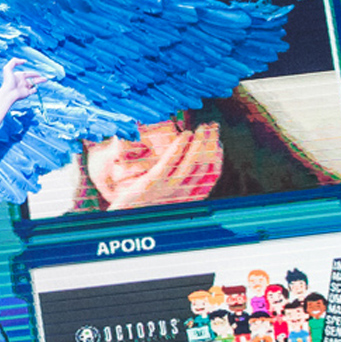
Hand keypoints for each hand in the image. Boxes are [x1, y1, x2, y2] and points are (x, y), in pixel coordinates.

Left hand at [0, 58, 46, 102]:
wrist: (8, 93)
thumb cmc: (8, 81)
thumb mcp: (8, 68)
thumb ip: (14, 61)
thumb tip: (24, 61)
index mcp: (19, 76)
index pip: (28, 74)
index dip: (33, 73)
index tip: (38, 74)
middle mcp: (22, 82)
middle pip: (33, 80)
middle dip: (39, 78)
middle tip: (45, 78)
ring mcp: (25, 88)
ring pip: (34, 84)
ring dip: (40, 82)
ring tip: (45, 80)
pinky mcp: (27, 93)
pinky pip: (33, 91)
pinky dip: (35, 89)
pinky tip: (36, 87)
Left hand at [104, 122, 222, 209]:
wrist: (121, 216)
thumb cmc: (144, 202)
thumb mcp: (165, 189)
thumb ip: (178, 177)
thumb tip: (191, 157)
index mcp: (188, 197)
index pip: (211, 175)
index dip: (217, 156)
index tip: (219, 140)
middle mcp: (181, 195)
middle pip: (203, 166)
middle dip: (210, 144)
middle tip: (212, 125)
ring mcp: (166, 189)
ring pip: (190, 165)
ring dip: (198, 144)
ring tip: (201, 128)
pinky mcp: (150, 184)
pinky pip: (168, 165)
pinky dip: (178, 149)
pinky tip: (184, 135)